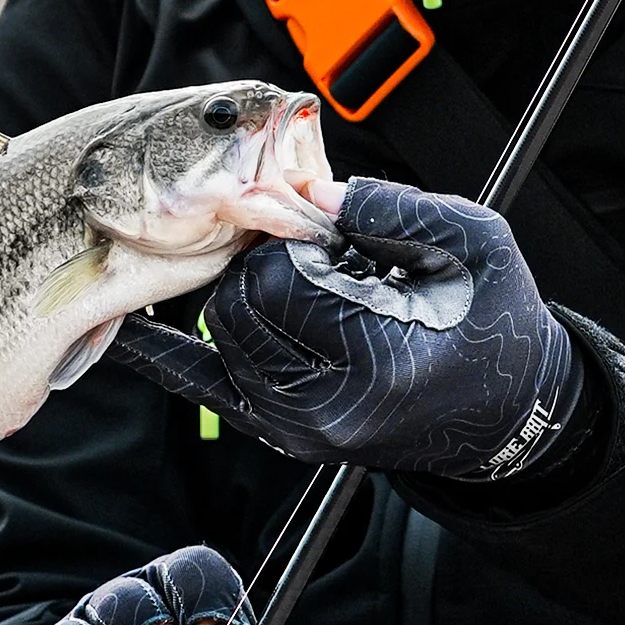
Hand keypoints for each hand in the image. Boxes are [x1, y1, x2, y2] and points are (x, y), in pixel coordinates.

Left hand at [114, 176, 583, 478]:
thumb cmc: (496, 326)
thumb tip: (319, 191)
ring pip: (220, 336)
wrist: (501, 415)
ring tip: (286, 270)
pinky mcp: (281, 432)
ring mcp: (297, 429)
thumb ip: (397, 210)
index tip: (317, 218)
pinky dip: (163, 355)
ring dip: (238, 291)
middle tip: (295, 239)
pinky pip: (203, 386)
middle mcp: (326, 410)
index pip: (281, 279)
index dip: (289, 234)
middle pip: (238, 307)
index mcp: (377, 364)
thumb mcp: (475, 246)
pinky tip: (123, 330)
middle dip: (258, 260)